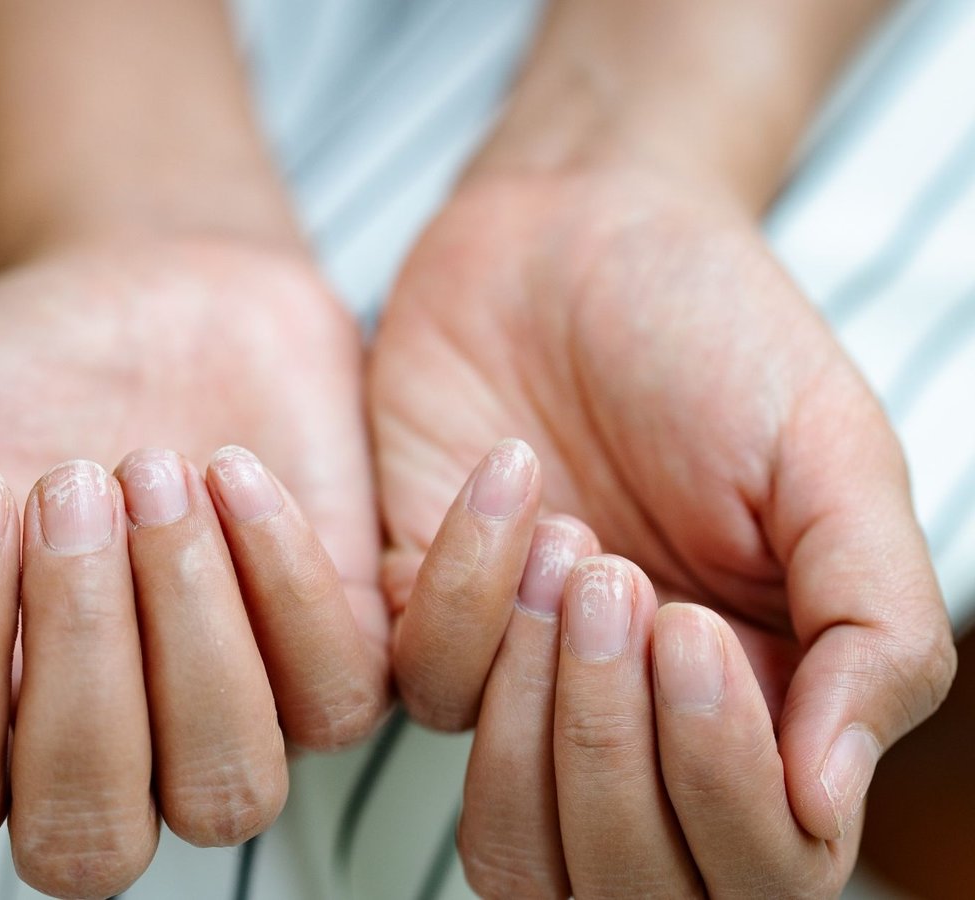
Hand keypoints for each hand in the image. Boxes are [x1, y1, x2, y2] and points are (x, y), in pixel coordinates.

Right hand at [0, 238, 387, 896]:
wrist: (151, 293)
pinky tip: (231, 466)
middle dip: (78, 654)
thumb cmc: (4, 376)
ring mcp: (224, 725)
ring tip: (152, 468)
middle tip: (66, 478)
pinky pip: (336, 697)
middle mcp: (100, 762)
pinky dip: (282, 580)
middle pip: (88, 836)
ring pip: (227, 792)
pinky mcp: (330, 665)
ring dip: (187, 630)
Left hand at [373, 171, 956, 894]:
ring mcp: (522, 684)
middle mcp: (641, 723)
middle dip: (615, 755)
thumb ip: (873, 629)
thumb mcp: (835, 461)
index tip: (692, 629)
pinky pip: (417, 688)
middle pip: (617, 882)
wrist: (576, 233)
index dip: (721, 791)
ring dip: (537, 701)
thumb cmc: (720, 338)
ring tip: (574, 540)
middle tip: (628, 587)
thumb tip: (831, 803)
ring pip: (506, 831)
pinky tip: (509, 475)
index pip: (755, 869)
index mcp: (767, 707)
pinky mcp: (414, 620)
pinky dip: (460, 588)